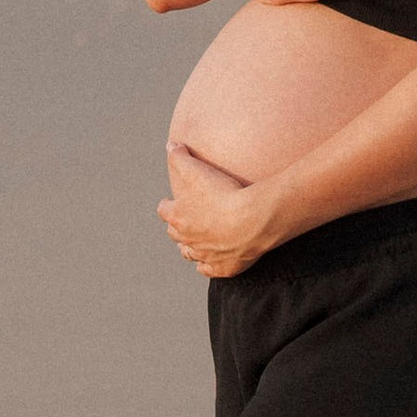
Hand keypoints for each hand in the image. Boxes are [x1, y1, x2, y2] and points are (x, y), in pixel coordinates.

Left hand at [159, 144, 273, 277]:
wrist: (252, 220)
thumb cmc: (224, 194)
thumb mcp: (197, 168)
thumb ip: (180, 157)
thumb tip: (170, 146)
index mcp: (179, 217)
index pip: (164, 211)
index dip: (167, 205)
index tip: (171, 202)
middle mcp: (188, 239)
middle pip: (175, 234)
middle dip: (177, 227)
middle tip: (185, 220)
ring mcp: (206, 255)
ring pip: (189, 253)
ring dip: (189, 247)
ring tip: (193, 242)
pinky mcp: (223, 267)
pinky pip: (209, 270)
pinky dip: (206, 266)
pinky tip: (208, 263)